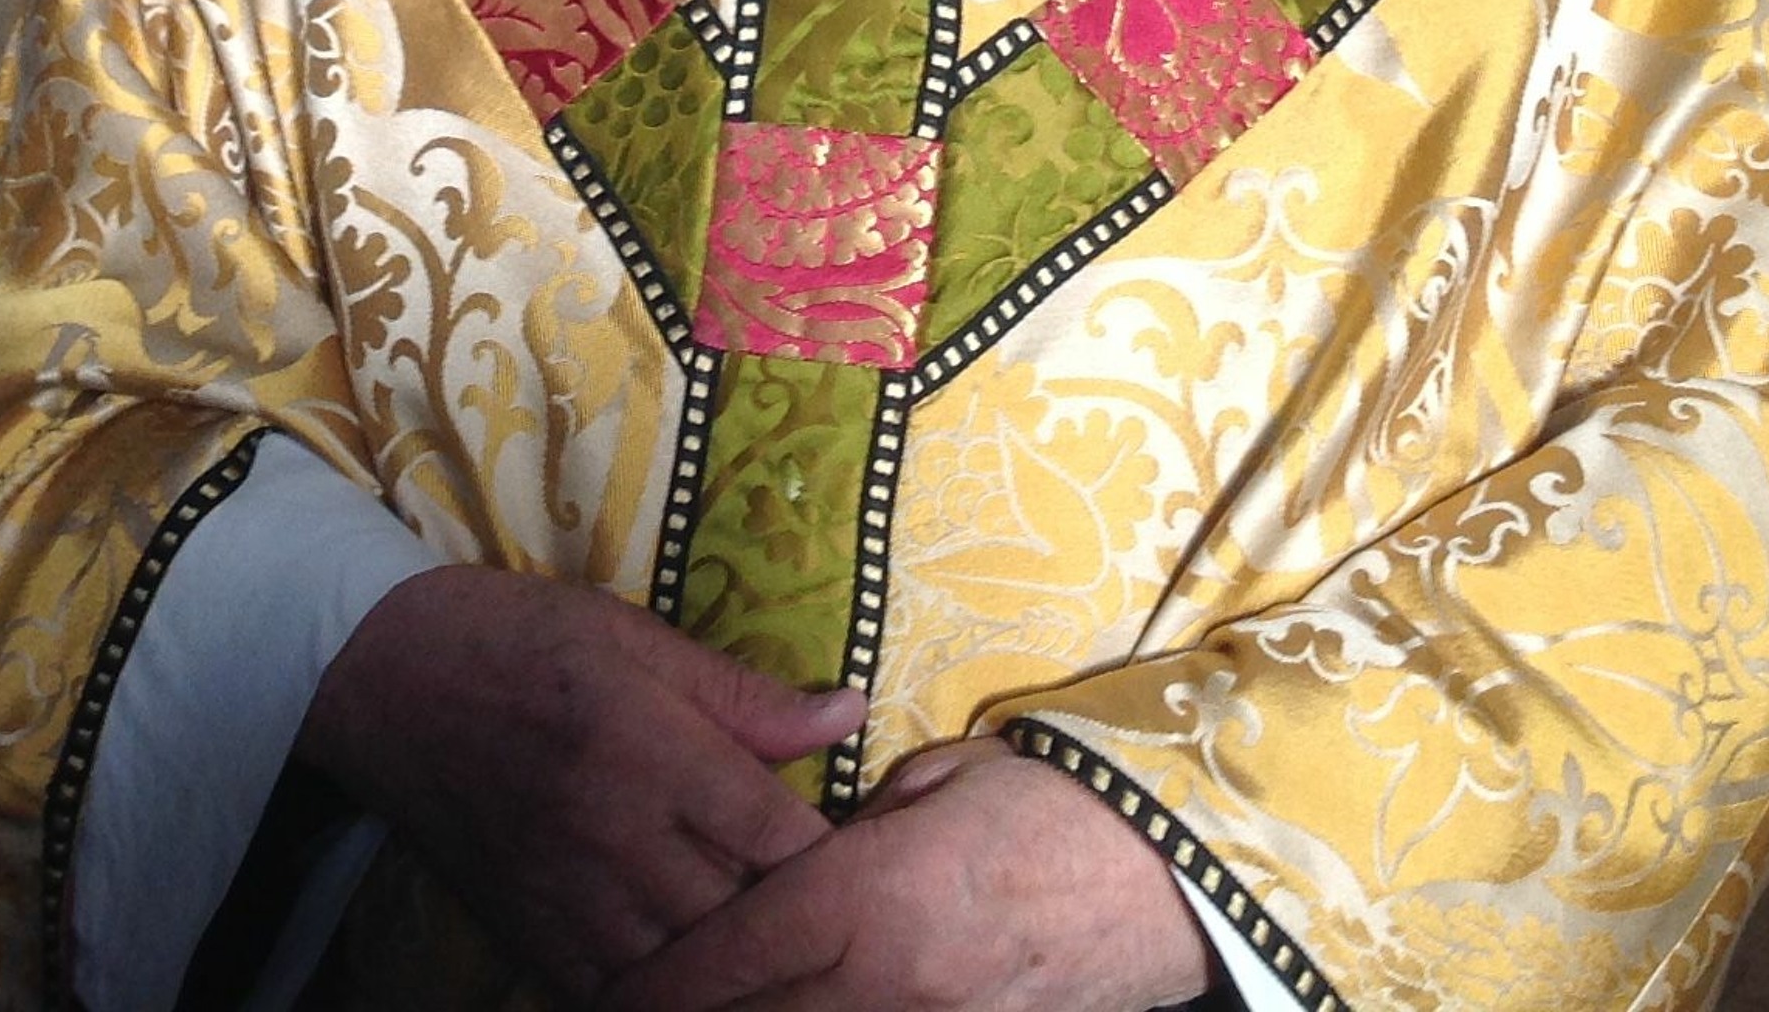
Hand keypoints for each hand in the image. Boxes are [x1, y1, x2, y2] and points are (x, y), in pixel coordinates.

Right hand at [294, 567, 861, 1001]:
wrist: (383, 679)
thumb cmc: (518, 638)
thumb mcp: (633, 635)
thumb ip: (743, 693)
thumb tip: (848, 713)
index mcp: (649, 751)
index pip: (778, 841)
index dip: (839, 860)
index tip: (876, 853)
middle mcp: (614, 838)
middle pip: (742, 919)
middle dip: (799, 919)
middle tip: (844, 908)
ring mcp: (569, 902)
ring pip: (687, 974)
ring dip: (740, 962)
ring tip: (785, 946)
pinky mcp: (531, 938)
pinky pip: (618, 996)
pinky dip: (669, 992)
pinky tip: (701, 972)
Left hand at [595, 737, 1214, 1011]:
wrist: (1170, 875)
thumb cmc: (1044, 801)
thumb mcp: (931, 780)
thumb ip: (844, 829)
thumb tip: (780, 858)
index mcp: (867, 898)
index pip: (725, 960)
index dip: (652, 987)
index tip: (598, 992)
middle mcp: (886, 985)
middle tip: (615, 1003)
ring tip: (690, 1009)